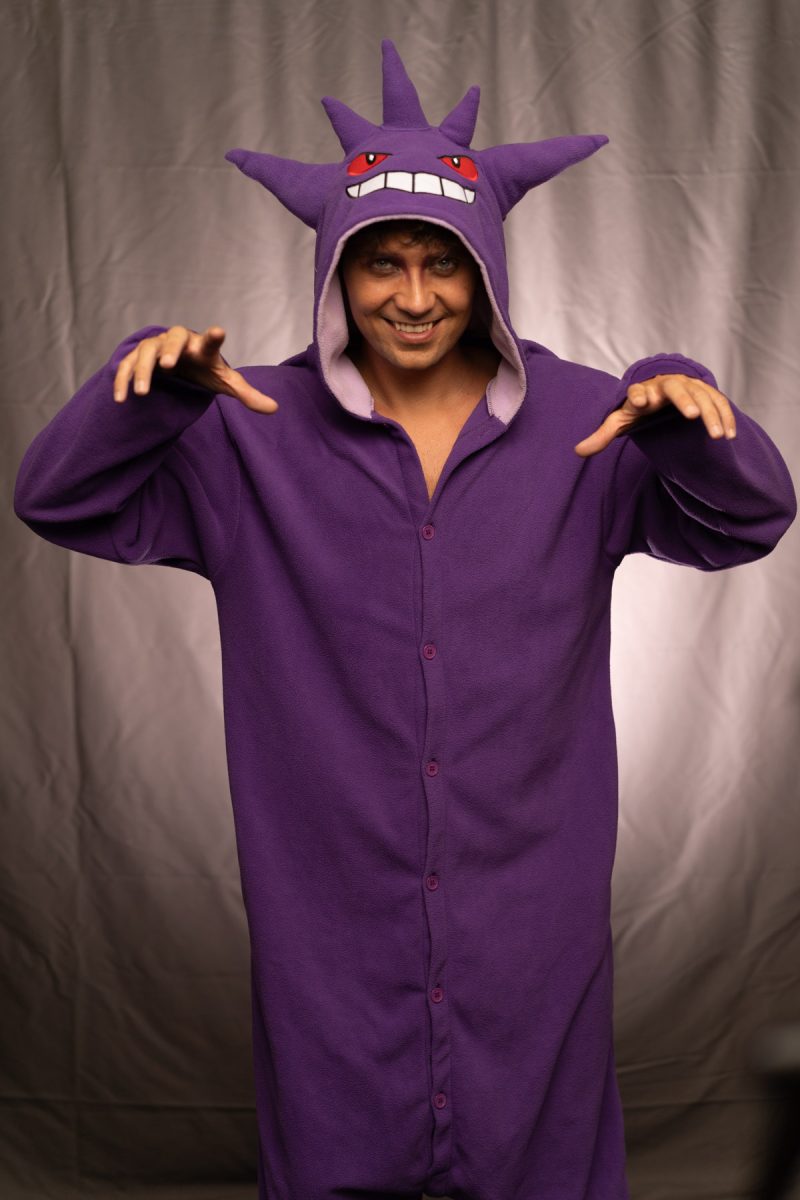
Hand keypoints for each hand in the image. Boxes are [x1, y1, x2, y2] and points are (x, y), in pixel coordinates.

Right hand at [113, 325, 278, 412]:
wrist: (181, 362)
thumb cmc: (205, 370)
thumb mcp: (225, 382)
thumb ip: (247, 394)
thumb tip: (275, 409)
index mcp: (202, 348)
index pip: (210, 341)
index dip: (213, 337)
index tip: (219, 331)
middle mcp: (179, 342)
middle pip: (173, 339)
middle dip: (169, 351)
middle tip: (167, 366)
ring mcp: (156, 347)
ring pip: (146, 353)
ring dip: (143, 372)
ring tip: (142, 394)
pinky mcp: (139, 357)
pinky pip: (127, 365)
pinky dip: (123, 380)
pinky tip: (121, 399)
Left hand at [574, 373, 735, 456]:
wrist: (659, 389)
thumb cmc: (639, 407)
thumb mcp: (620, 420)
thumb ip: (602, 435)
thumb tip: (577, 451)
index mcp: (642, 392)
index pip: (637, 392)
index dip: (638, 395)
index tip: (640, 402)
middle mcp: (666, 385)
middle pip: (675, 388)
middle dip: (684, 399)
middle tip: (692, 416)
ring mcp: (688, 385)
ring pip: (701, 396)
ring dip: (711, 415)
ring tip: (719, 437)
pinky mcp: (704, 391)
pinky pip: (717, 401)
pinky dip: (725, 416)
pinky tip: (730, 435)